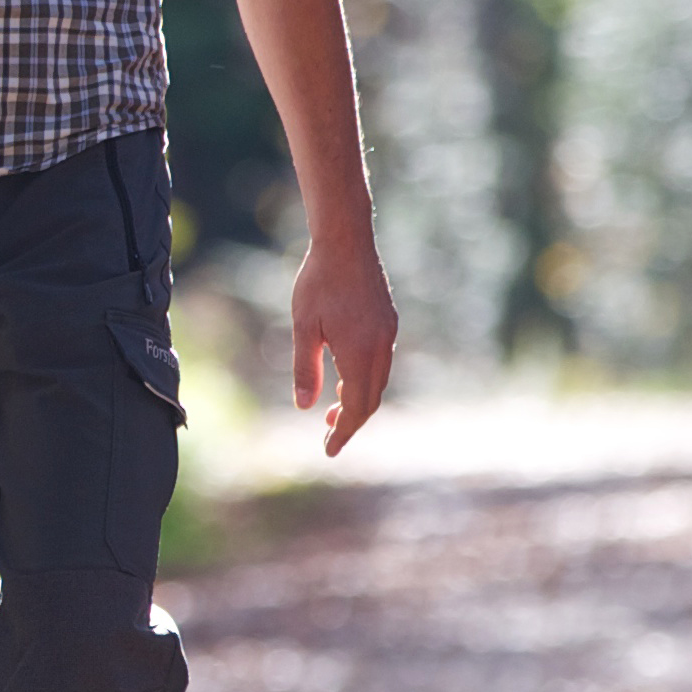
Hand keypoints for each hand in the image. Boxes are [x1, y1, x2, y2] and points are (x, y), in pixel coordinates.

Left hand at [293, 240, 402, 456]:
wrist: (346, 239)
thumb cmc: (318, 281)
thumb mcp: (303, 327)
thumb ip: (304, 368)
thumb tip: (304, 407)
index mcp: (360, 353)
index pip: (356, 407)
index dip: (343, 432)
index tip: (329, 451)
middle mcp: (381, 347)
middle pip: (371, 399)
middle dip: (351, 422)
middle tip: (328, 435)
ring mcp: (388, 334)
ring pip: (378, 382)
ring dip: (358, 401)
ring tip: (332, 410)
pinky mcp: (388, 322)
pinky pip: (380, 363)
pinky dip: (364, 380)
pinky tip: (345, 378)